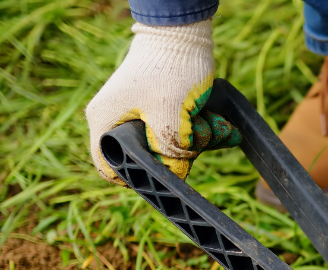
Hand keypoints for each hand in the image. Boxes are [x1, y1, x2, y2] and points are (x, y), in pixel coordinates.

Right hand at [85, 20, 240, 183]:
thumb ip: (170, 151)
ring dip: (197, 140)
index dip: (136, 178)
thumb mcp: (171, 117)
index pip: (109, 168)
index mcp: (106, 123)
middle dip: (180, 154)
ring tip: (214, 123)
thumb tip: (176, 172)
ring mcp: (139, 114)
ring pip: (169, 146)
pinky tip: (220, 123)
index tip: (164, 176)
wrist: (183, 33)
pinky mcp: (160, 109)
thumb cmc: (170, 69)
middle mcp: (118, 121)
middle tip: (198, 136)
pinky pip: (181, 131)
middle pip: (148, 158)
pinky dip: (200, 129)